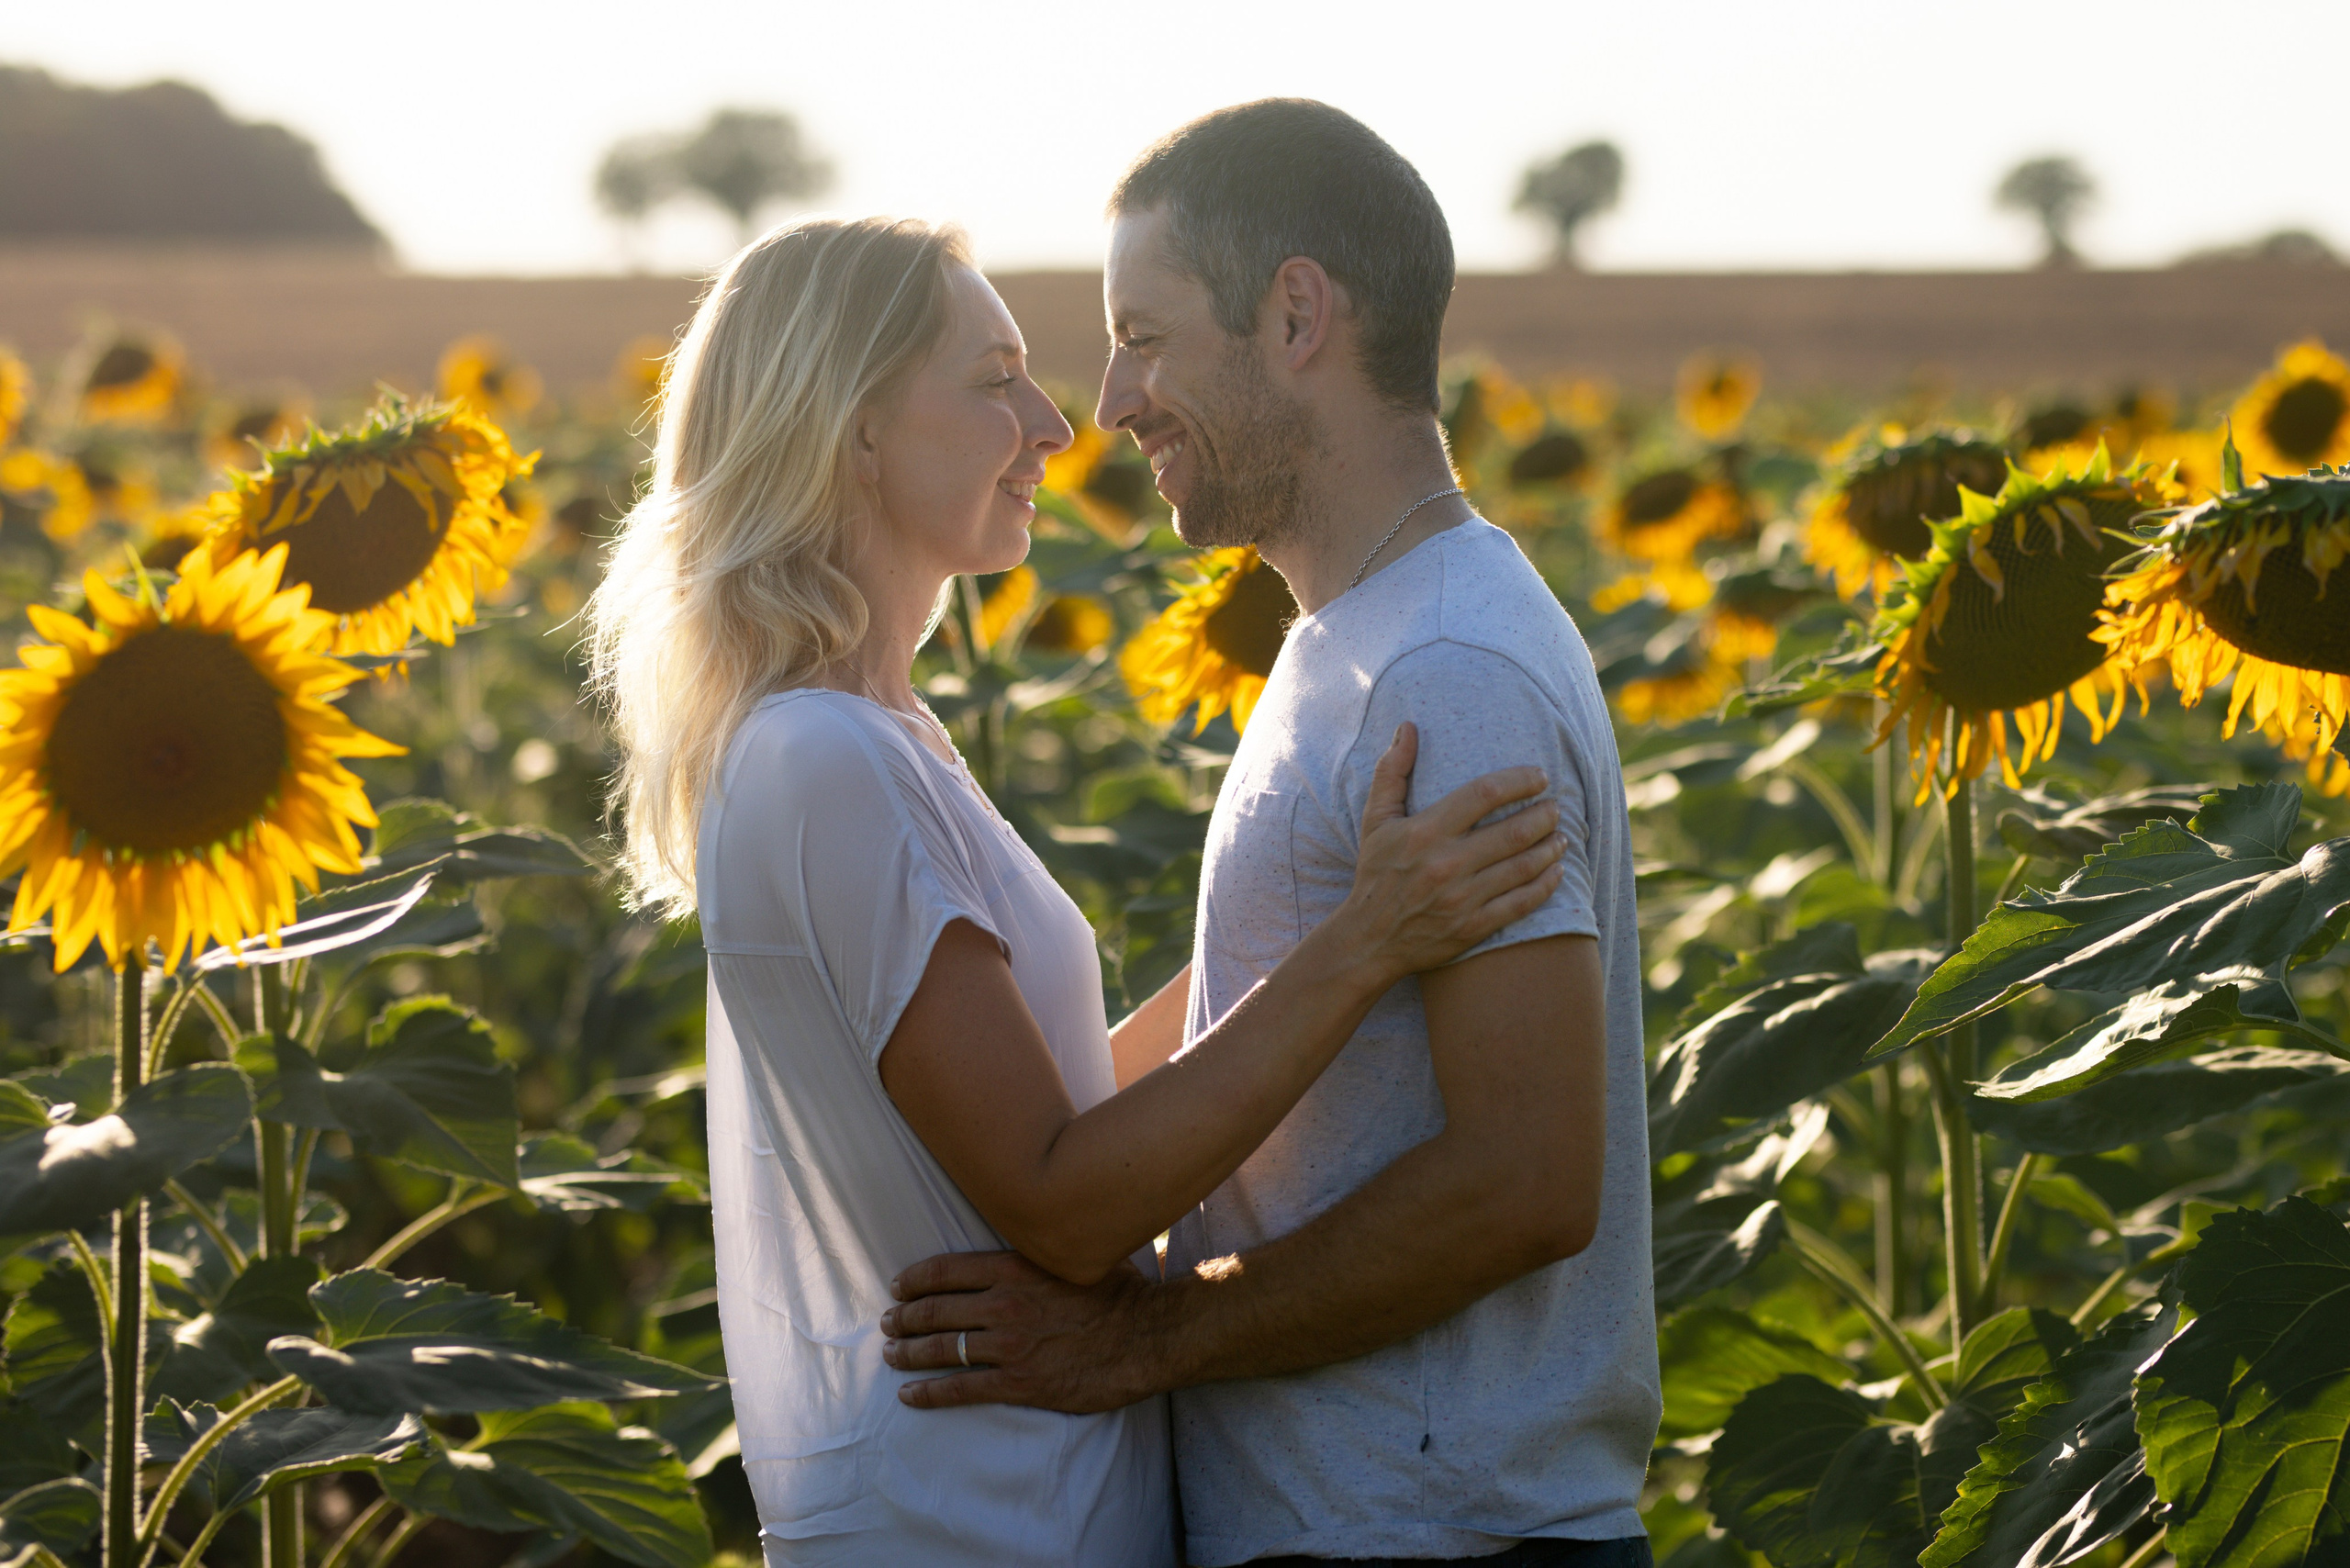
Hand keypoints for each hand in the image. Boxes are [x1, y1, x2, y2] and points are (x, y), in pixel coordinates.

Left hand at [879, 1251, 1172, 1413]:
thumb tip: (1028, 1234)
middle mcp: (1003, 1303)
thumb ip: (1040, 1250)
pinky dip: (928, 1393)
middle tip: (888, 1324)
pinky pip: (960, 1389)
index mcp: (1014, 1267)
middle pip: (935, 1310)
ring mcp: (1008, 1345)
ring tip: (891, 1355)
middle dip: (903, 1317)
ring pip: (940, 1348)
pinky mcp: (1019, 1382)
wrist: (1147, 1336)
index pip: (945, 1271)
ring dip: (908, 1353)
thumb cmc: (1118, 1292)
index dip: (914, 1280)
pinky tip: (909, 1395)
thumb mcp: (1073, 1255)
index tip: (898, 1287)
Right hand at [1342, 721, 1565, 985]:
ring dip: (1551, 848)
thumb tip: (1409, 727)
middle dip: (1544, 815)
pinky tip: (1557, 871)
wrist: (1369, 940)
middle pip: (1513, 831)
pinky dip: (1546, 885)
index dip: (1519, 781)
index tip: (1539, 776)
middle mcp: (1446, 864)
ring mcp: (1462, 898)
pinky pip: (1521, 903)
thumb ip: (1392, 772)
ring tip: (1561, 835)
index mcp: (1424, 832)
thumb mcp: (1375, 820)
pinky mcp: (1473, 927)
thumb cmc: (1375, 874)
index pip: (1484, 794)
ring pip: (1523, 867)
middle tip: (1556, 806)